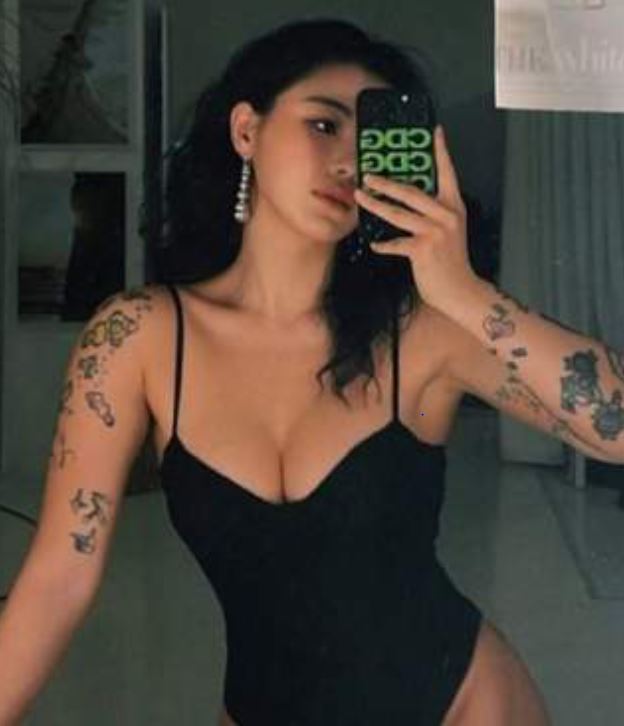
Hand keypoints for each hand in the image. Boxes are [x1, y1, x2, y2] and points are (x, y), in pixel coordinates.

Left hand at [353, 125, 480, 314]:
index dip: (441, 151)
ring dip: (376, 205)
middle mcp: (446, 215)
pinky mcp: (423, 249)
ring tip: (361, 198)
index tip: (435, 132)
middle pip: (411, 191)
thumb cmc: (450, 261)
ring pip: (398, 213)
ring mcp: (435, 232)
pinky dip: (383, 245)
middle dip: (386, 182)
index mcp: (454, 207)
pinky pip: (396, 243)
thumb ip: (434, 214)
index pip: (448, 173)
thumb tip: (409, 200)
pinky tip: (375, 244)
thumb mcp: (449, 230)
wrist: (458, 288)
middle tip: (369, 175)